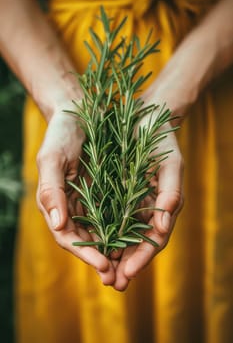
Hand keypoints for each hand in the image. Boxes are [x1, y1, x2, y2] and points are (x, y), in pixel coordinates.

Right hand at [36, 111, 115, 284]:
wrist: (80, 112)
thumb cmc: (61, 133)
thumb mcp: (53, 158)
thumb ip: (51, 190)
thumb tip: (58, 224)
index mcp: (56, 203)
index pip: (68, 236)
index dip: (84, 253)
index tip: (102, 265)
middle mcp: (73, 206)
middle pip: (87, 241)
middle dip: (102, 260)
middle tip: (119, 278)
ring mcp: (91, 200)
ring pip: (103, 233)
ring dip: (115, 252)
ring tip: (130, 268)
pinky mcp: (107, 191)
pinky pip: (117, 215)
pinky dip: (125, 230)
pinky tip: (137, 240)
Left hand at [112, 84, 184, 289]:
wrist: (144, 117)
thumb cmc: (161, 139)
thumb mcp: (170, 163)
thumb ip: (170, 193)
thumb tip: (163, 228)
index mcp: (162, 206)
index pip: (154, 239)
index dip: (142, 258)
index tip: (128, 273)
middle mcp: (145, 208)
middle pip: (135, 242)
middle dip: (124, 264)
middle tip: (112, 284)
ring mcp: (129, 201)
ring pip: (119, 234)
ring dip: (110, 254)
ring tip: (100, 271)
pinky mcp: (113, 192)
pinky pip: (105, 215)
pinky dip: (99, 232)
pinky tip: (90, 243)